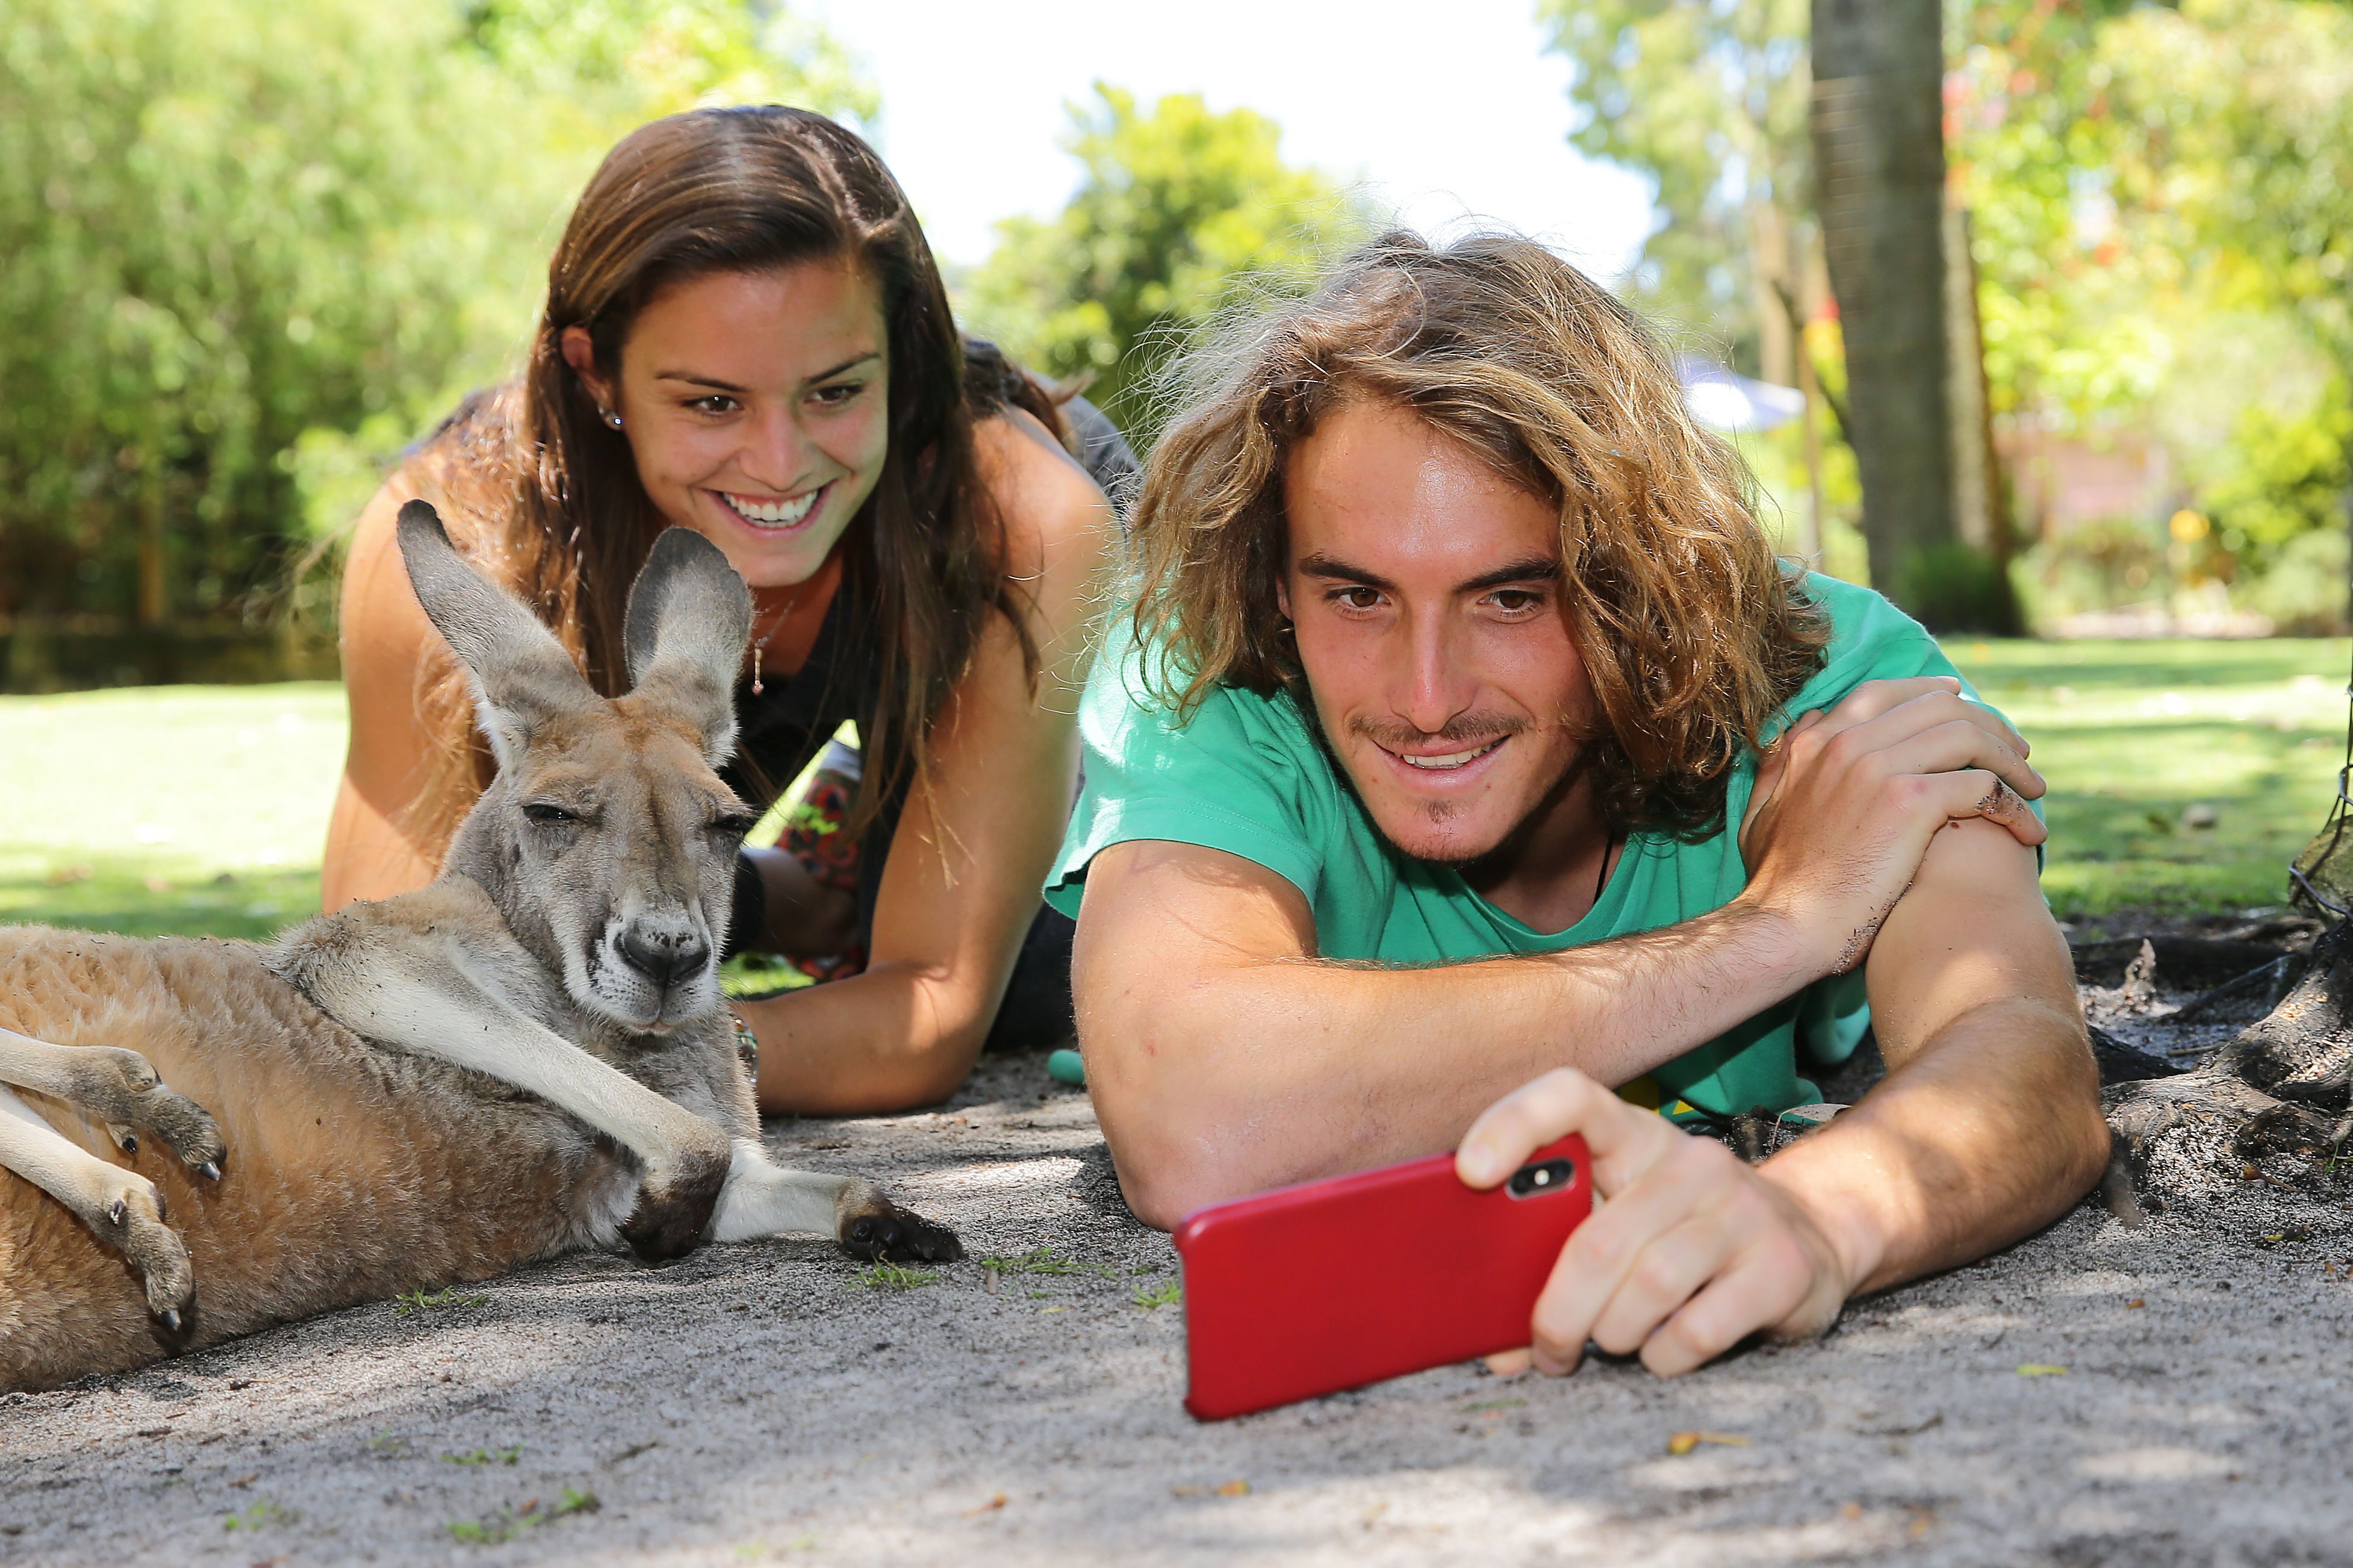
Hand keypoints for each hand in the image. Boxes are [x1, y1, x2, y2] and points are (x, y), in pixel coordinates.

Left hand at [1457, 1069, 1853, 1377]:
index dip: (1513, 1124)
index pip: (1570, 1096)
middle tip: (1547, 1349)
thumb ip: (1551, 1265)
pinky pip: (1697, 1328)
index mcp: (1633, 1136)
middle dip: (1557, 1312)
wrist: (1809, 1239)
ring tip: (1611, 1344)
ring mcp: (1741, 1210)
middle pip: (1597, 1239)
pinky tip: (1663, 1352)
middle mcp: (1690, 1161)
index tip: (1469, 1173)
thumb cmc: (1681, 1236)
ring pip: (1648, 1283)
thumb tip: (1493, 1347)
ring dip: (1612, 1334)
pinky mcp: (1780, 1266)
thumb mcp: (1619, 1224)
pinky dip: (1664, 1356)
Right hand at [1739, 676, 2043, 974]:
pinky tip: (2028, 831)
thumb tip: (1804, 726)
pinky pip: (1983, 787)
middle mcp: (1846, 742)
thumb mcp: (1762, 809)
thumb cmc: (1774, 882)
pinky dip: (2014, 806)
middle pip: (1938, 706)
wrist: (1782, 925)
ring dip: (2010, 759)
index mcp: (1812, 741)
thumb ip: (1781, 763)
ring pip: (1968, 735)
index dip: (1933, 693)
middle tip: (2017, 753)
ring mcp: (1877, 767)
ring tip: (2033, 788)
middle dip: (1988, 723)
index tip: (1966, 704)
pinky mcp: (1909, 802)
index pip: (1885, 692)